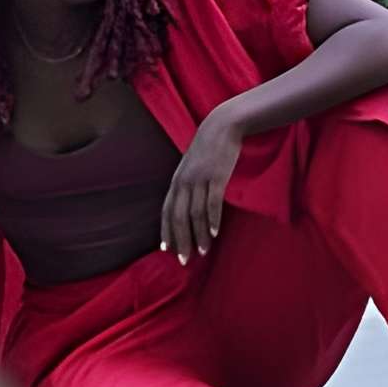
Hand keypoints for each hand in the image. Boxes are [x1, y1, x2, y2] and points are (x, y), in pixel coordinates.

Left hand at [161, 109, 244, 262]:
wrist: (222, 126)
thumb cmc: (208, 149)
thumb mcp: (191, 167)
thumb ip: (187, 185)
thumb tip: (186, 207)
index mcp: (176, 181)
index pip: (166, 211)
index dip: (166, 232)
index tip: (167, 251)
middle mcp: (184, 182)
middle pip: (178, 217)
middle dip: (181, 241)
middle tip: (185, 260)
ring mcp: (199, 179)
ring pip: (195, 214)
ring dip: (199, 235)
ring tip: (203, 252)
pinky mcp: (216, 176)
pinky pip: (212, 202)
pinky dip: (213, 220)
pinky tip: (215, 233)